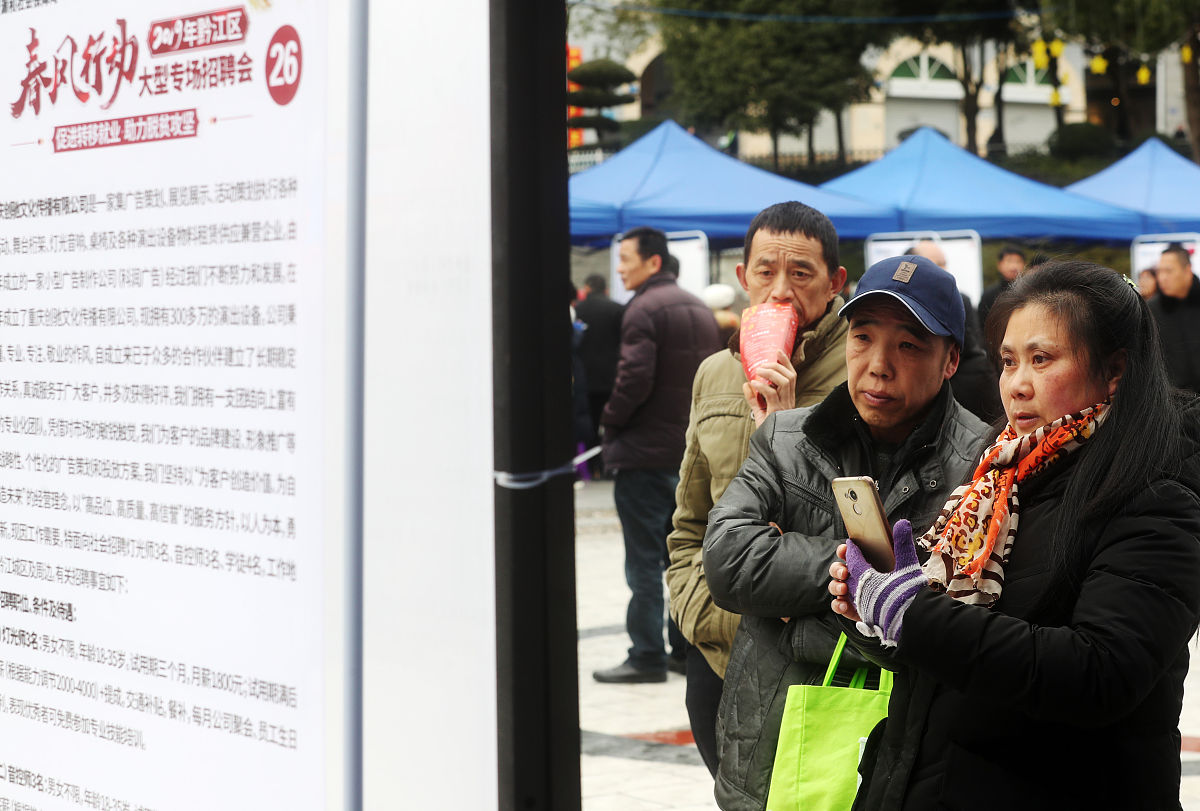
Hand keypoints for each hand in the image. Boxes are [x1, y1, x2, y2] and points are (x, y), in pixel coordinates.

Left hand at [742, 350, 797, 427]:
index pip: (792, 376)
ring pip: (784, 382)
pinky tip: (753, 384)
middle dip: (776, 366)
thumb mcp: (759, 411)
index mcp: (788, 398)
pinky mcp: (777, 412)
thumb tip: (745, 383)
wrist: (769, 446)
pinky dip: (762, 386)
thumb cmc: (767, 429)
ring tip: (758, 372)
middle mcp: (789, 400)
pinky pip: (772, 394)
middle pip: (790, 376)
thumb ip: (753, 398)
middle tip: (762, 365)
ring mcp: (784, 406)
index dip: (786, 362)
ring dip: (770, 373)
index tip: (778, 351)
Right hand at [842, 519, 924, 646]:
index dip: (845, 550)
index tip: (846, 548)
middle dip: (837, 568)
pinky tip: (844, 604)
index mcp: (870, 566)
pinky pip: (839, 605)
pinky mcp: (855, 610)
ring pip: (836, 587)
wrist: (910, 617)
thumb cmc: (907, 589)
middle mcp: (861, 580)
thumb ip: (901, 543)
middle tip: (845, 572)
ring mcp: (857, 595)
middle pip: (839, 569)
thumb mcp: (905, 564)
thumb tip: (902, 522)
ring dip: (835, 585)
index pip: (851, 554)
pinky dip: (837, 604)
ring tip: (843, 589)